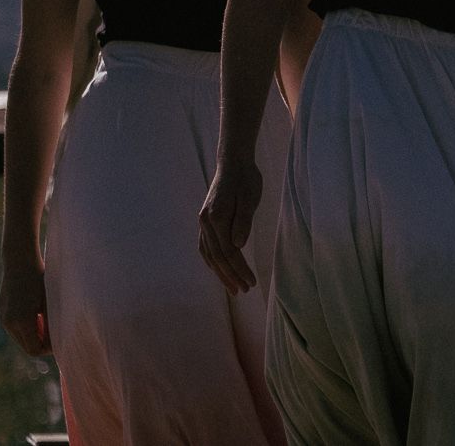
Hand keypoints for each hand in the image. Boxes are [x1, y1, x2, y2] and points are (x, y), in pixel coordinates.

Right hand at [0, 264, 49, 355]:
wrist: (20, 261)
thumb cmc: (40, 278)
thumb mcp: (49, 301)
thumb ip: (51, 323)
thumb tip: (58, 341)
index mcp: (22, 321)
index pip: (34, 349)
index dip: (49, 349)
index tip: (62, 341)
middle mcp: (9, 323)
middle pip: (27, 346)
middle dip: (42, 344)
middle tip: (58, 334)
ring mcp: (3, 319)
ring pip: (21, 339)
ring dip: (35, 336)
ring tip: (50, 322)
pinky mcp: (2, 314)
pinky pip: (16, 329)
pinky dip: (28, 328)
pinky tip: (39, 316)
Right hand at [198, 154, 263, 293]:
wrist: (233, 162)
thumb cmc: (246, 178)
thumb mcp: (250, 197)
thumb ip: (244, 221)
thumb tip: (239, 246)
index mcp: (216, 218)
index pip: (228, 252)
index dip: (239, 269)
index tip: (251, 283)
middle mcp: (205, 223)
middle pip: (217, 257)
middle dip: (230, 276)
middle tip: (244, 291)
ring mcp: (203, 222)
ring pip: (209, 255)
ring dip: (220, 273)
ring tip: (233, 287)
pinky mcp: (205, 221)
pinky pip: (205, 247)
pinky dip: (211, 261)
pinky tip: (218, 269)